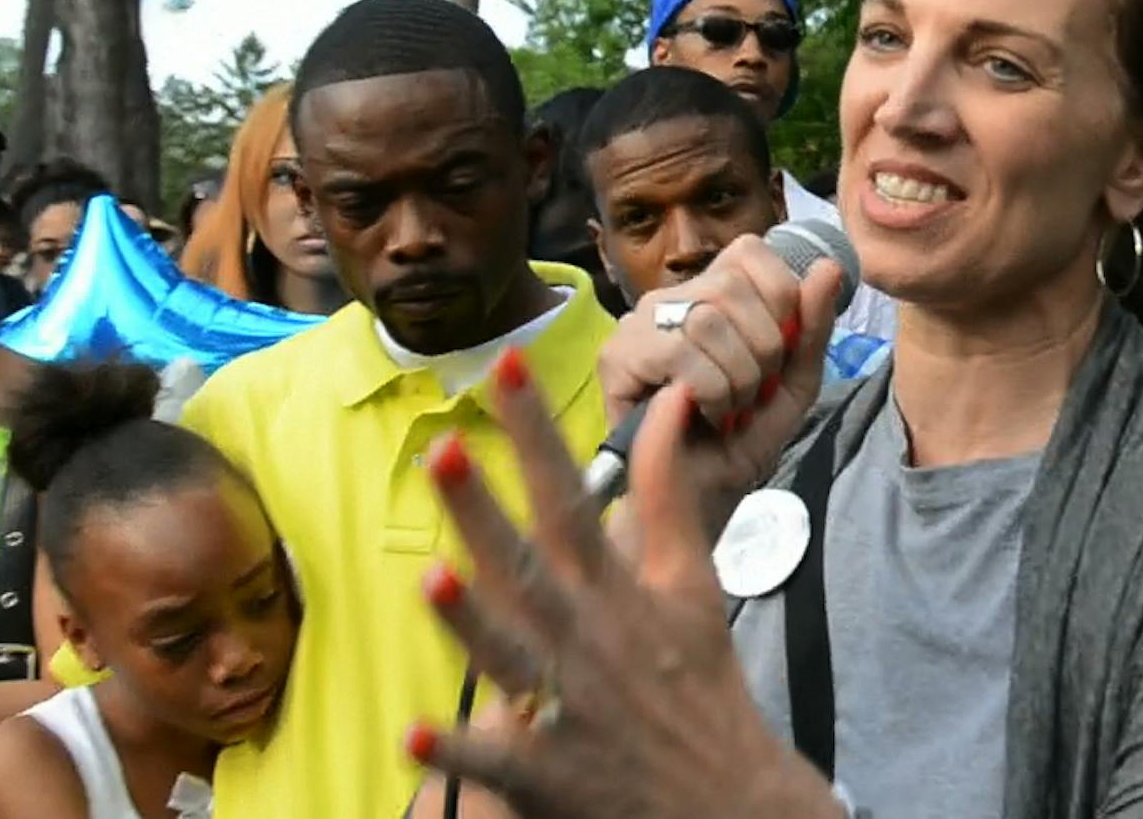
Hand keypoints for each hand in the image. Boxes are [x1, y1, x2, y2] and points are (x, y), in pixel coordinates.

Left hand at [409, 349, 843, 818]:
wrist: (729, 803)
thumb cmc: (699, 684)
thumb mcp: (692, 584)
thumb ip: (668, 492)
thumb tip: (669, 403)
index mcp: (617, 591)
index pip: (571, 497)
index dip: (536, 432)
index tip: (508, 367)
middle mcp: (588, 639)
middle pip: (529, 566)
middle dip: (485, 511)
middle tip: (444, 452)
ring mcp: (568, 707)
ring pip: (511, 657)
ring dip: (474, 621)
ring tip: (434, 579)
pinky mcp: (547, 774)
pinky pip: (494, 761)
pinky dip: (455, 751)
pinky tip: (414, 735)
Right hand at [595, 236, 843, 521]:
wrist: (698, 501)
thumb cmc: (740, 441)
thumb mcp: (793, 383)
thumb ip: (812, 327)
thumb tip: (829, 267)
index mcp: (710, 292)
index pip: (751, 252)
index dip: (780, 299)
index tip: (779, 354)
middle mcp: (669, 297)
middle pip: (733, 286)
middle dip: (763, 350)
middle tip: (751, 393)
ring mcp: (638, 324)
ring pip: (709, 319)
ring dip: (737, 378)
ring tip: (728, 409)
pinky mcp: (617, 356)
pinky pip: (682, 354)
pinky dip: (711, 393)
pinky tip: (705, 416)